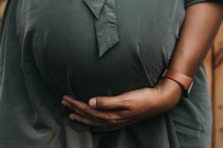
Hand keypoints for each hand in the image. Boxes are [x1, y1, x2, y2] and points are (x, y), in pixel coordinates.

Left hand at [60, 78, 182, 131]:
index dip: (76, 104)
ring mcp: (118, 121)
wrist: (160, 101)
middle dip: (75, 109)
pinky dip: (95, 126)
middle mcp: (113, 120)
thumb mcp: (126, 98)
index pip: (88, 110)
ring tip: (70, 113)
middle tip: (63, 101)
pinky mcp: (122, 120)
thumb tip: (90, 102)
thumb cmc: (143, 97)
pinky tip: (91, 126)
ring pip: (94, 121)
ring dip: (82, 117)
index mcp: (112, 114)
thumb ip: (108, 101)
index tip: (65, 97)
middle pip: (89, 116)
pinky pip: (104, 126)